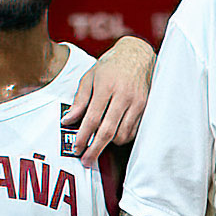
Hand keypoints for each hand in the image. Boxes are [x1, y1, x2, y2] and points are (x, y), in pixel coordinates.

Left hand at [72, 35, 155, 157]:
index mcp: (106, 86)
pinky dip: (123, 137)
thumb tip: (68, 120)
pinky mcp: (146, 108)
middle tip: (86, 160)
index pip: (92, 119)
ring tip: (99, 142)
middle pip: (108, 131)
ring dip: (110, 143)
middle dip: (95, 149)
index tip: (76, 149)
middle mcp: (123, 96)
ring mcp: (137, 103)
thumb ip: (80, 100)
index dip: (83, 137)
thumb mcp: (90, 77)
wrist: (138, 55)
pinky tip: (114, 134)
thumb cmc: (111, 66)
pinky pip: (133, 131)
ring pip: (123, 135)